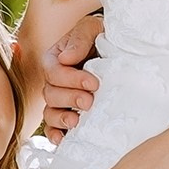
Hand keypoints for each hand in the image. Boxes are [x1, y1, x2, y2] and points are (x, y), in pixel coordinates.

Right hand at [41, 20, 100, 144]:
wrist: (119, 51)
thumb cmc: (103, 36)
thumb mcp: (92, 29)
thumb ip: (80, 39)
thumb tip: (66, 59)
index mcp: (55, 59)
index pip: (53, 72)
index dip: (70, 79)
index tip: (93, 83)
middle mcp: (54, 81)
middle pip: (50, 94)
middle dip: (70, 98)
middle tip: (90, 101)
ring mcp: (60, 99)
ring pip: (49, 112)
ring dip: (61, 118)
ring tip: (76, 121)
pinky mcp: (68, 113)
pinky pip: (53, 128)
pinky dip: (55, 134)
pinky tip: (64, 139)